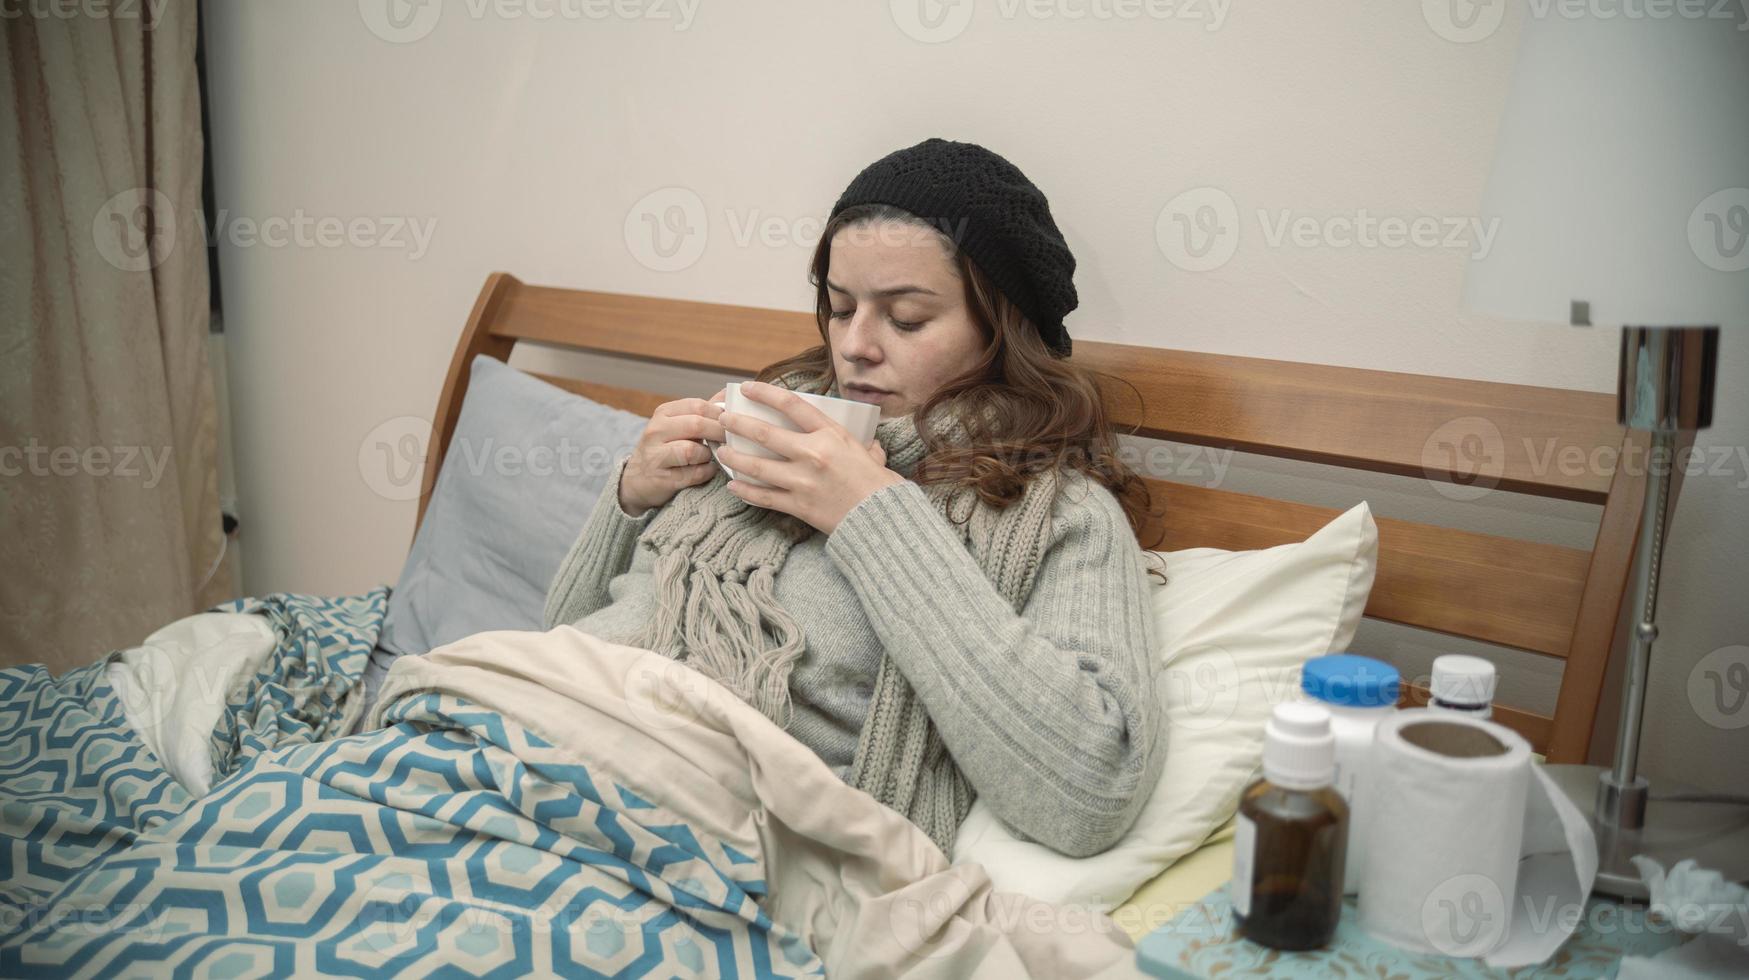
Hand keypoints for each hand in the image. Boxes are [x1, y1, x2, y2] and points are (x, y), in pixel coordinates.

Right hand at [619, 388, 728, 516]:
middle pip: (696, 425)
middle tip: (732, 440)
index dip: (720, 414)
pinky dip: (706, 472)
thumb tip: (728, 393)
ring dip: (709, 455)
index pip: (697, 405)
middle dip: (719, 433)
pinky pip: (693, 474)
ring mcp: (656, 455)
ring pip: (692, 451)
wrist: (637, 479)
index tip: (733, 423)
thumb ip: (703, 411)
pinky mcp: (662, 479)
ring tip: (713, 456)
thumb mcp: (678, 424)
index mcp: (664, 413)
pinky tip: (708, 470)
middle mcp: (656, 431)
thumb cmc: (666, 448)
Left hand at [716, 380, 902, 534]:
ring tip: (721, 452)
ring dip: (734, 458)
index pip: (790, 404)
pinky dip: (745, 491)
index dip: (764, 393)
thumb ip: (863, 444)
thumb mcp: (872, 454)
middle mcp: (812, 453)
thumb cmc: (880, 485)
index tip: (748, 388)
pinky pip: (763, 496)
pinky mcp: (797, 505)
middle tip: (723, 419)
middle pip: (763, 433)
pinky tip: (733, 486)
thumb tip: (867, 441)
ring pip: (755, 466)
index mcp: (831, 434)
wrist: (882, 519)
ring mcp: (802, 480)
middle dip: (737, 424)